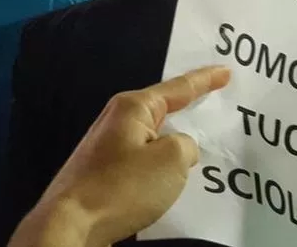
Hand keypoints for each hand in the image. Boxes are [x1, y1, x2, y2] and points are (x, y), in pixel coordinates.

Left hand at [10, 66, 230, 246]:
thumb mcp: (171, 160)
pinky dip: (159, 166)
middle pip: (162, 110)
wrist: (70, 224)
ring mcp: (107, 149)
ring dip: (174, 143)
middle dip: (188, 109)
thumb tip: (180, 149)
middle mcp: (117, 121)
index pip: (178, 88)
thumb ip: (186, 146)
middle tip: (214, 103)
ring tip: (199, 145)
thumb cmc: (122, 186)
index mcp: (133, 108)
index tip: (226, 72)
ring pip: (152, 138)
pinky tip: (170, 178)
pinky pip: (142, 161)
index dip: (205, 80)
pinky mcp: (103, 174)